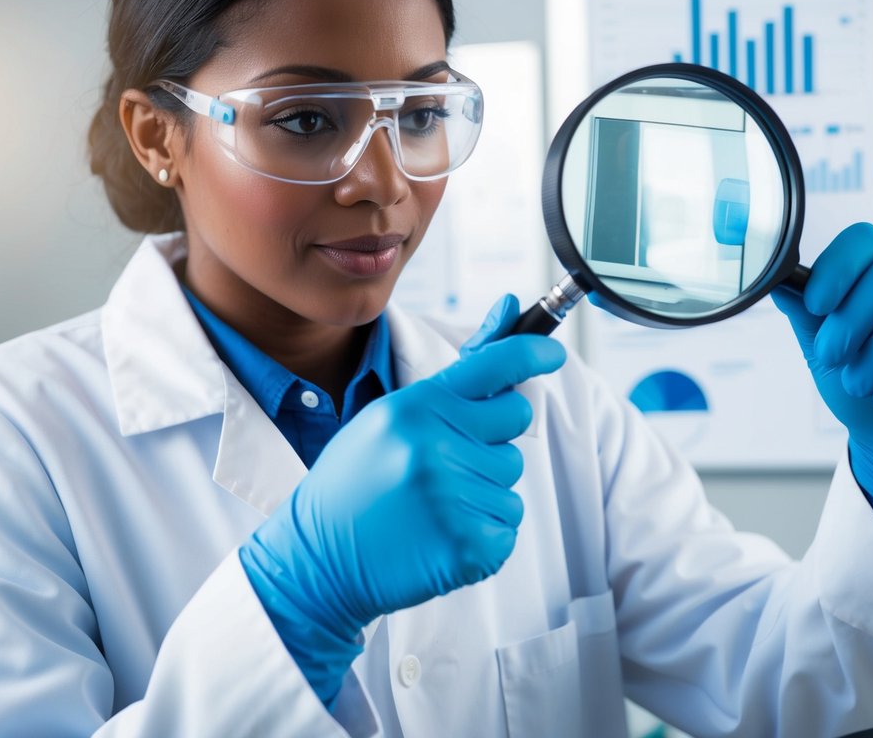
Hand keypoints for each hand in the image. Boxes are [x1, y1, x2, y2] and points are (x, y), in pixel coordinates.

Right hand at [241, 298, 564, 705]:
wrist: (319, 561)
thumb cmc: (354, 484)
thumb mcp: (386, 420)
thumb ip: (448, 382)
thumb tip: (510, 310)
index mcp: (415, 407)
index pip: (495, 364)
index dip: (532, 354)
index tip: (553, 355)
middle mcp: (436, 445)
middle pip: (515, 419)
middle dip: (493, 435)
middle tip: (448, 458)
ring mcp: (453, 496)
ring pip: (511, 477)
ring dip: (483, 490)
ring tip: (431, 505)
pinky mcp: (468, 544)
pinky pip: (509, 524)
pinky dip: (484, 533)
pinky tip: (441, 534)